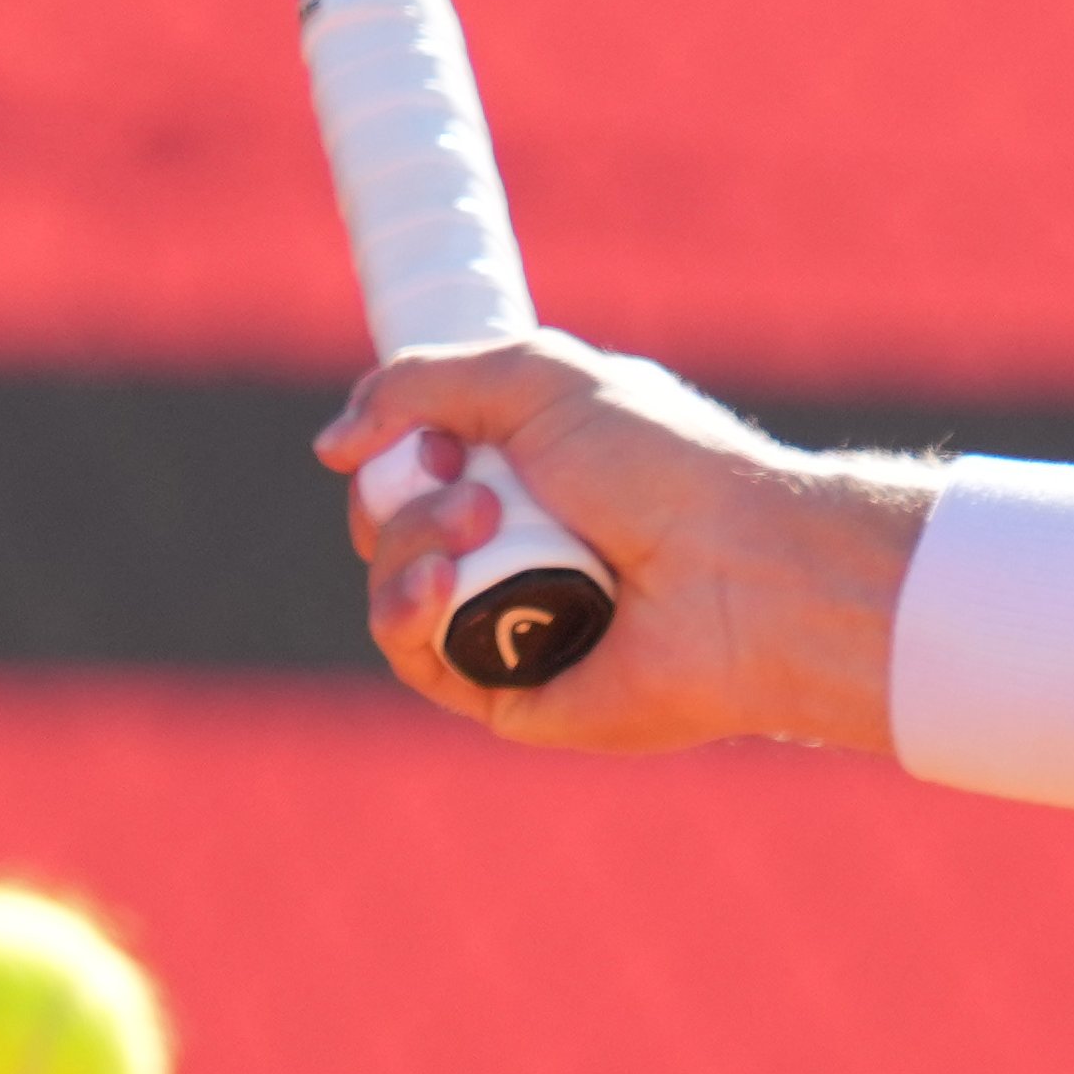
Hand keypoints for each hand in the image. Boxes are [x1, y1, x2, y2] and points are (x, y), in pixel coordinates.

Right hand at [309, 337, 925, 756]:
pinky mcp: (510, 694)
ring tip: (477, 525)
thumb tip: (333, 446)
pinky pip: (418, 658)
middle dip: (402, 497)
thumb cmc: (663, 467)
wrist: (740, 567)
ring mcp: (513, 623)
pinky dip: (407, 615)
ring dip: (408, 547)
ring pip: (395, 590)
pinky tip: (437, 587)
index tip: (440, 436)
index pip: (417, 468)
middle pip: (391, 527)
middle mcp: (520, 550)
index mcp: (535, 476)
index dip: (402, 449)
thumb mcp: (542, 379)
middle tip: (469, 482)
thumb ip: (424, 384)